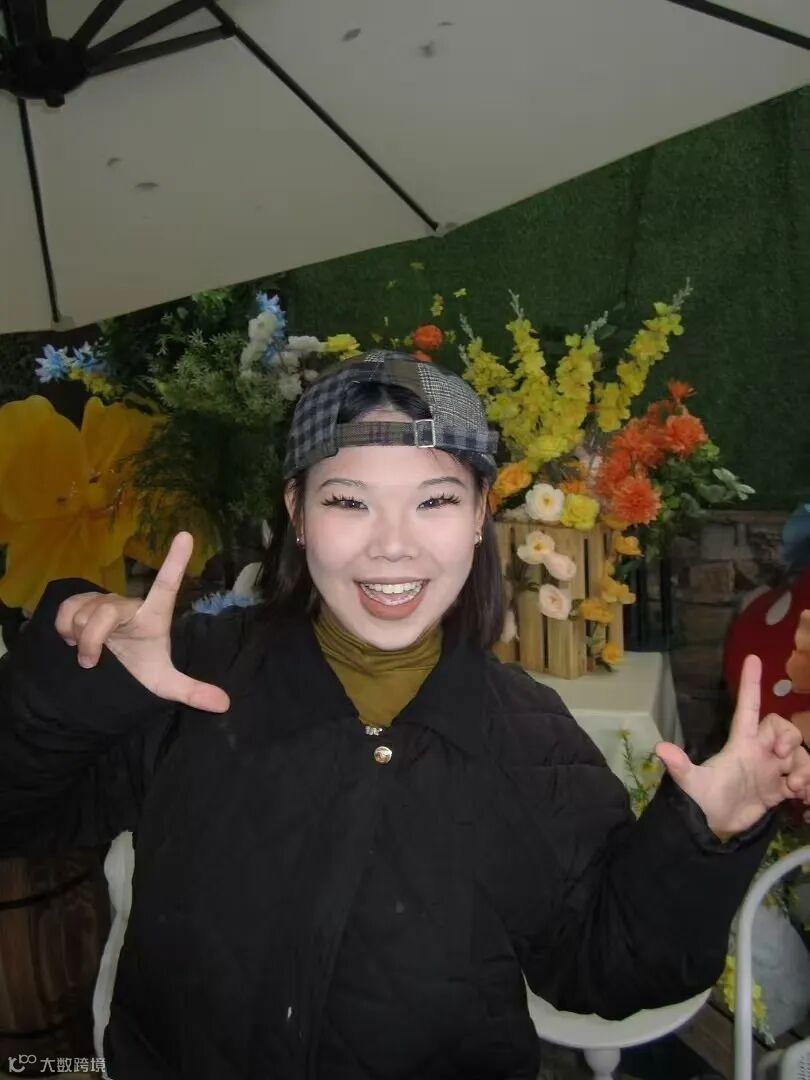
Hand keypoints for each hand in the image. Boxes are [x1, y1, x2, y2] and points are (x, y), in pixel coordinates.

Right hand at [55, 532, 229, 713]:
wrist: (105, 671)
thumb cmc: (139, 667)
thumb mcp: (163, 683)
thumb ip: (191, 691)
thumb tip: (225, 705)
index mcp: (152, 615)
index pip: (167, 585)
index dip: (176, 561)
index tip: (187, 535)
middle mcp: (128, 603)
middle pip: (104, 614)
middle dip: (92, 641)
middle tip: (92, 661)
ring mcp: (103, 600)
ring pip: (81, 613)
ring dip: (78, 637)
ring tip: (89, 649)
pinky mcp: (79, 600)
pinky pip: (65, 610)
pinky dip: (63, 628)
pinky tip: (72, 638)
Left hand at [655, 655, 809, 837]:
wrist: (713, 826)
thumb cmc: (702, 799)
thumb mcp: (692, 782)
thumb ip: (680, 766)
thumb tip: (659, 748)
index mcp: (741, 742)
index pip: (748, 707)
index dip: (750, 683)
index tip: (753, 658)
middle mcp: (759, 750)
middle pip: (784, 729)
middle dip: (792, 739)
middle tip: (782, 758)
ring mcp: (771, 769)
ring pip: (800, 755)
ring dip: (805, 769)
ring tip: (798, 788)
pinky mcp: (780, 787)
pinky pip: (805, 778)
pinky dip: (809, 786)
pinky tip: (804, 798)